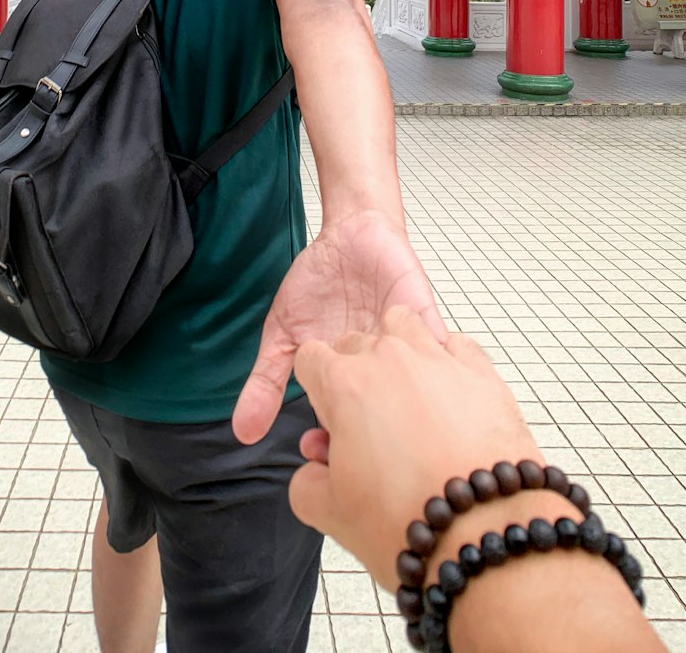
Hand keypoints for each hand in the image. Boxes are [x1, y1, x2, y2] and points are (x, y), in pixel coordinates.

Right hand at [231, 210, 444, 445]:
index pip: (348, 434)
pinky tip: (416, 367)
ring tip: (376, 392)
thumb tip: (242, 433)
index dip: (337, 448)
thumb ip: (265, 383)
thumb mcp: (281, 335)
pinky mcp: (428, 323)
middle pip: (386, 423)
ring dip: (398, 397)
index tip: (319, 451)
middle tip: (350, 430)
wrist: (349, 235)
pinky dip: (433, 362)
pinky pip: (443, 352)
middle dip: (369, 432)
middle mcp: (384, 377)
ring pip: (416, 396)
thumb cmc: (317, 286)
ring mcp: (409, 352)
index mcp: (351, 388)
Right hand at [287, 308, 542, 589]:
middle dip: (355, 376)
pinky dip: (448, 363)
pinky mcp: (481, 372)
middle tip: (367, 426)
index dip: (316, 390)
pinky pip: (456, 347)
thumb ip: (307, 482)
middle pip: (356, 344)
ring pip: (405, 327)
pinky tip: (447, 399)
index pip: (310, 359)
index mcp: (344, 385)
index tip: (329, 419)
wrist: (483, 532)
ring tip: (405, 398)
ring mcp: (438, 359)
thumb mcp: (330, 512)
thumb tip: (314, 470)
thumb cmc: (409, 520)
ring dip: (399, 352)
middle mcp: (389, 359)